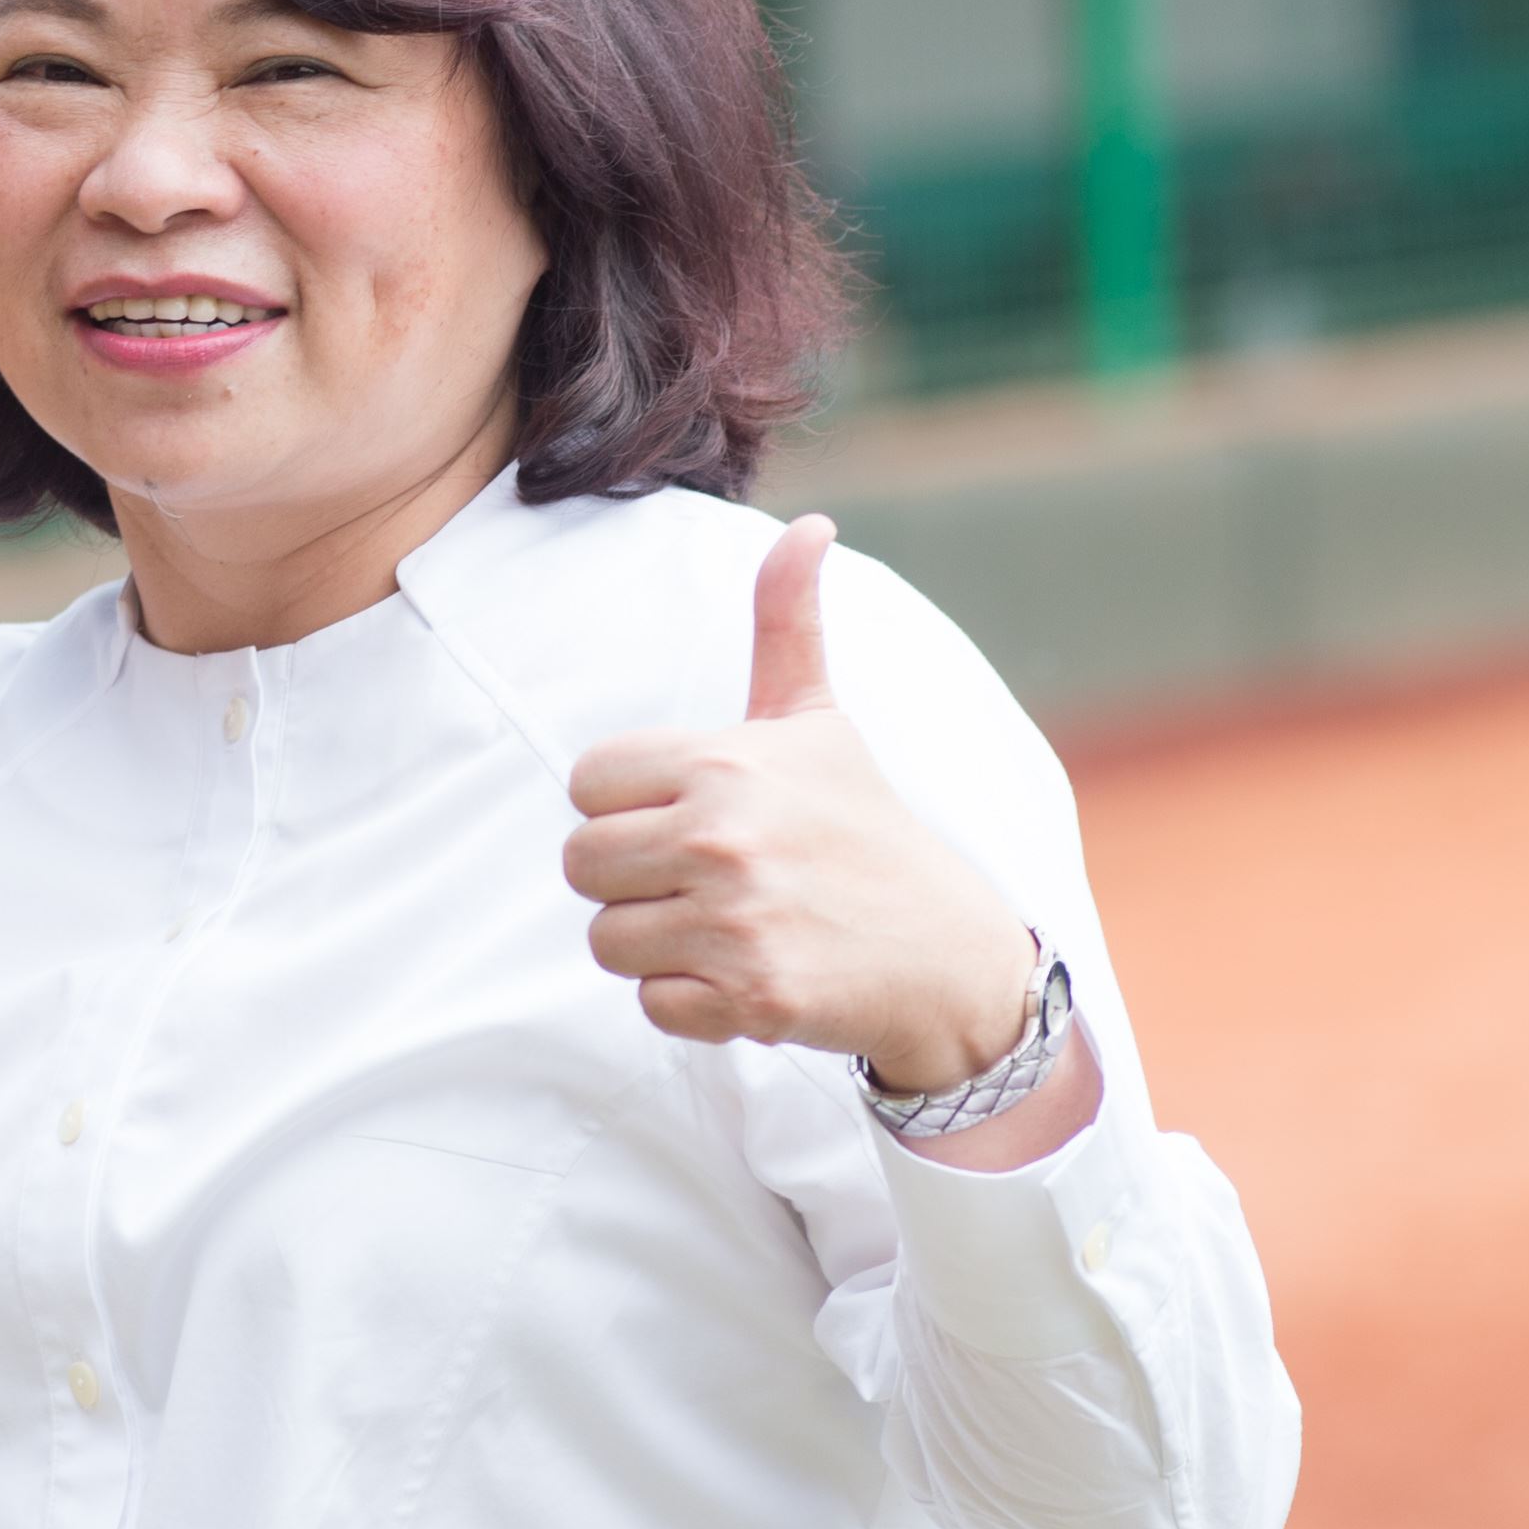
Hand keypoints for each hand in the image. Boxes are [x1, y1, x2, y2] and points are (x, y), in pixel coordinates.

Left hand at [564, 517, 1040, 1094]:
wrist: (947, 951)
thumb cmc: (864, 826)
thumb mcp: (819, 719)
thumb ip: (787, 621)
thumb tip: (810, 525)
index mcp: (723, 763)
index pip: (586, 783)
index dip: (628, 805)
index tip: (687, 813)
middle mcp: (722, 838)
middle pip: (581, 864)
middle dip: (631, 878)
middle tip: (702, 878)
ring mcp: (735, 922)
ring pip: (607, 940)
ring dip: (656, 943)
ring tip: (725, 924)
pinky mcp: (749, 998)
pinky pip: (651, 1004)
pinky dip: (690, 1001)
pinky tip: (746, 971)